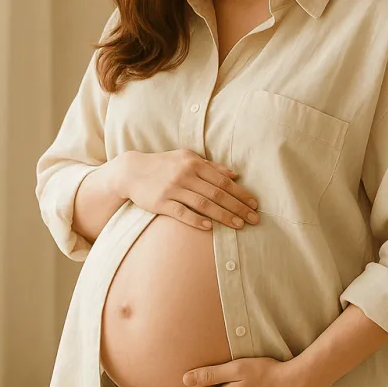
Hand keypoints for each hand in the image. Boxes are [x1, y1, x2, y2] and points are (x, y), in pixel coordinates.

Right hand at [116, 149, 260, 230]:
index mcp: (194, 163)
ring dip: (223, 216)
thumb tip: (235, 175)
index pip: (222, 181)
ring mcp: (172, 189)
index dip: (240, 193)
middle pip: (216, 193)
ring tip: (238, 225)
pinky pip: (181, 213)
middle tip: (254, 219)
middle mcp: (185, 175)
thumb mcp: (187, 158)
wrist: (132, 171)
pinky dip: (196, 220)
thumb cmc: (164, 165)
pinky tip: (209, 227)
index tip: (254, 205)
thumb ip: (211, 166)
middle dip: (237, 207)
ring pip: (203, 204)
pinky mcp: (160, 202)